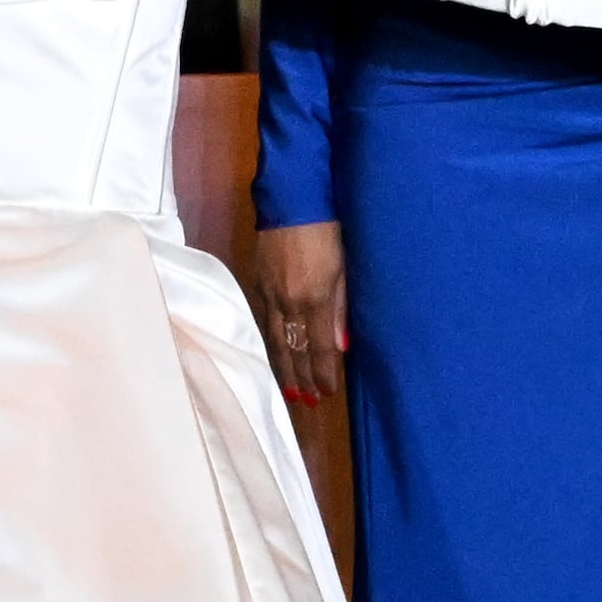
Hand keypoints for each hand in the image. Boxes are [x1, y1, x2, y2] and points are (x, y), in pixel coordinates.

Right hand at [253, 221, 348, 407]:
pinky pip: (265, 322)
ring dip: (283, 367)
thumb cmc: (328, 229)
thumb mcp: (343, 267)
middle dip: (300, 378)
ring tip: (290, 389)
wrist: (292, 199)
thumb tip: (340, 345)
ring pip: (275, 339)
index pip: (317, 347)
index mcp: (312, 298)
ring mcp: (269, 293)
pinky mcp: (258, 283)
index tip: (326, 393)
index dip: (322, 373)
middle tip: (306, 402)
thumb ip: (340, 308)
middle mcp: (287, 302)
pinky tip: (276, 354)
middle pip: (292, 350)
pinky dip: (271, 343)